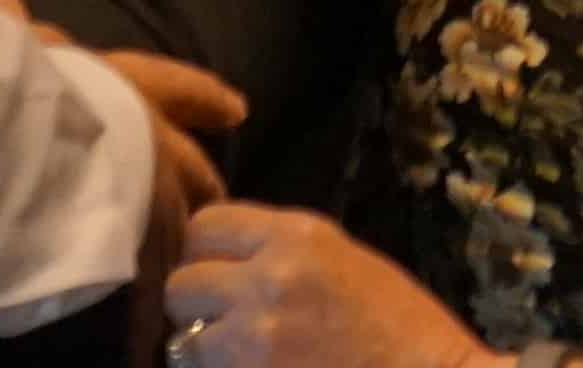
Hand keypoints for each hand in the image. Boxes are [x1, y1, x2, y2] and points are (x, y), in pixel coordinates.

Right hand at [0, 0, 252, 342]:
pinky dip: (147, 308)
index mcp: (132, 87)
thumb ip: (13, 28)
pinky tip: (149, 334)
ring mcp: (150, 196)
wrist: (26, 138)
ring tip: (184, 285)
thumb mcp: (18, 49)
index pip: (181, 89)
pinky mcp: (133, 245)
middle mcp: (153, 141)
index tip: (236, 110)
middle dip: (205, 192)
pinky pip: (147, 281)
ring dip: (181, 254)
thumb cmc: (23, 82)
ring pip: (180, 231)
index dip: (206, 99)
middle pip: (196, 173)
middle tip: (215, 213)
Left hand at [162, 202, 486, 367]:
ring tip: (241, 357)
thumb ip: (278, 250)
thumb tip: (223, 258)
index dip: (206, 254)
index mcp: (296, 236)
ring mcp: (258, 339)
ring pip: (184, 342)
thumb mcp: (343, 259)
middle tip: (223, 323)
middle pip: (183, 284)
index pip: (204, 227)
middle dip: (197, 307)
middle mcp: (270, 279)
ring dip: (204, 352)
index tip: (219, 274)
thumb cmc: (400, 326)